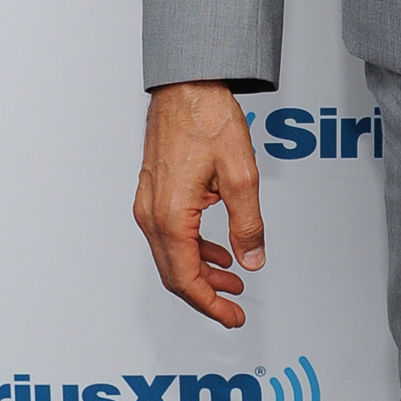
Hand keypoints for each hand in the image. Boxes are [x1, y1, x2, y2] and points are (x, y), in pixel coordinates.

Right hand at [134, 82, 264, 328]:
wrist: (186, 85)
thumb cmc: (207, 119)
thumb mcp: (241, 176)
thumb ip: (248, 224)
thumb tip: (252, 258)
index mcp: (171, 215)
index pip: (186, 279)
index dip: (211, 304)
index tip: (231, 316)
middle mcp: (152, 213)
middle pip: (175, 273)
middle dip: (206, 294)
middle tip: (234, 306)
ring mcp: (148, 203)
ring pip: (172, 256)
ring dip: (202, 273)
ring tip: (232, 278)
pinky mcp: (153, 193)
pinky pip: (170, 235)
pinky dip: (194, 250)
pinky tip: (217, 251)